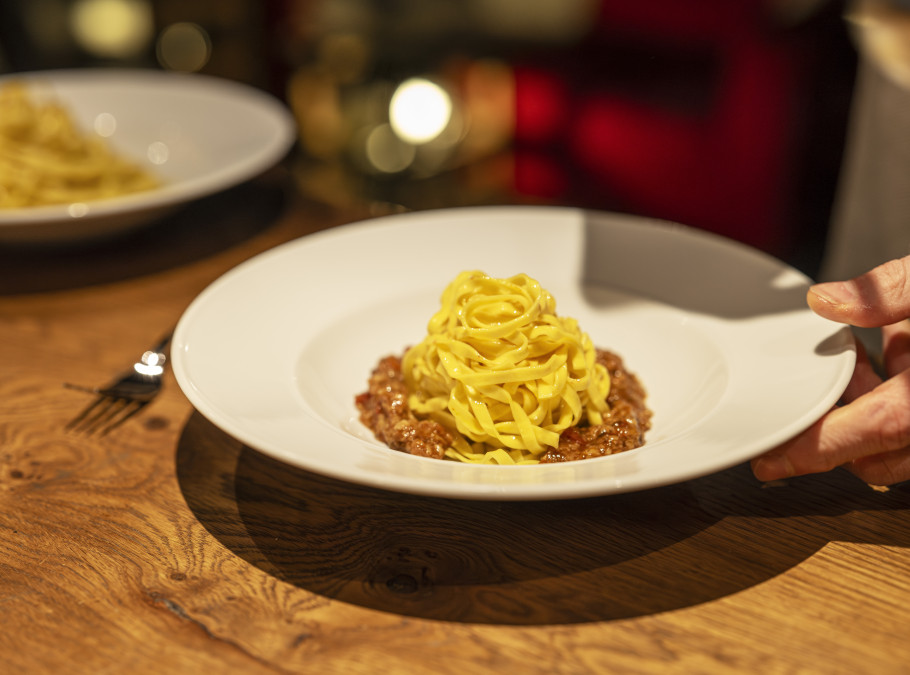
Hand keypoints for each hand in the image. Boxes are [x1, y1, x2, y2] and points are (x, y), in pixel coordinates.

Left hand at [751, 258, 909, 485]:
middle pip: (876, 453)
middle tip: (806, 393)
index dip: (813, 451)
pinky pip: (905, 420)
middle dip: (834, 430)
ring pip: (891, 441)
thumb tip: (824, 300)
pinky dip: (884, 396)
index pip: (869, 433)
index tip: (768, 463)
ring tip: (853, 360)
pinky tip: (881, 354)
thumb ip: (888, 294)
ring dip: (860, 410)